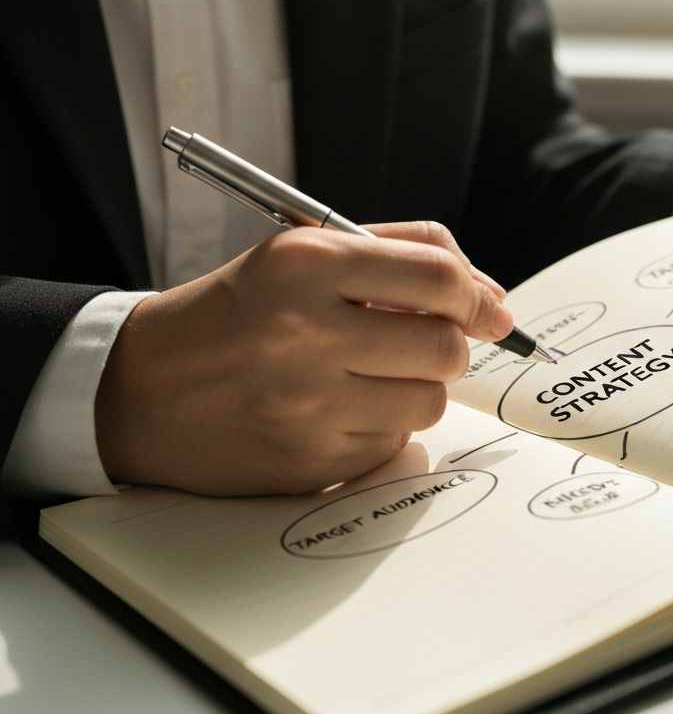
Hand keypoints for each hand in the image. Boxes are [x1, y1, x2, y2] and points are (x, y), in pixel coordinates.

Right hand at [95, 222, 512, 495]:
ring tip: (372, 374)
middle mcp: (306, 331)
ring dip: (417, 387)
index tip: (489, 311)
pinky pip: (390, 443)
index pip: (438, 276)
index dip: (478, 296)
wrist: (141, 389)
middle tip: (423, 342)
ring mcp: (307, 403)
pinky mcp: (308, 459)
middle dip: (450, 345)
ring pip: (428, 401)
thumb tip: (490, 297)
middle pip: (445, 346)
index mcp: (306, 263)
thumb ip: (400, 255)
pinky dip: (381, 425)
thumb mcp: (301, 253)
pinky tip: (338, 409)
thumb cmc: (234, 315)